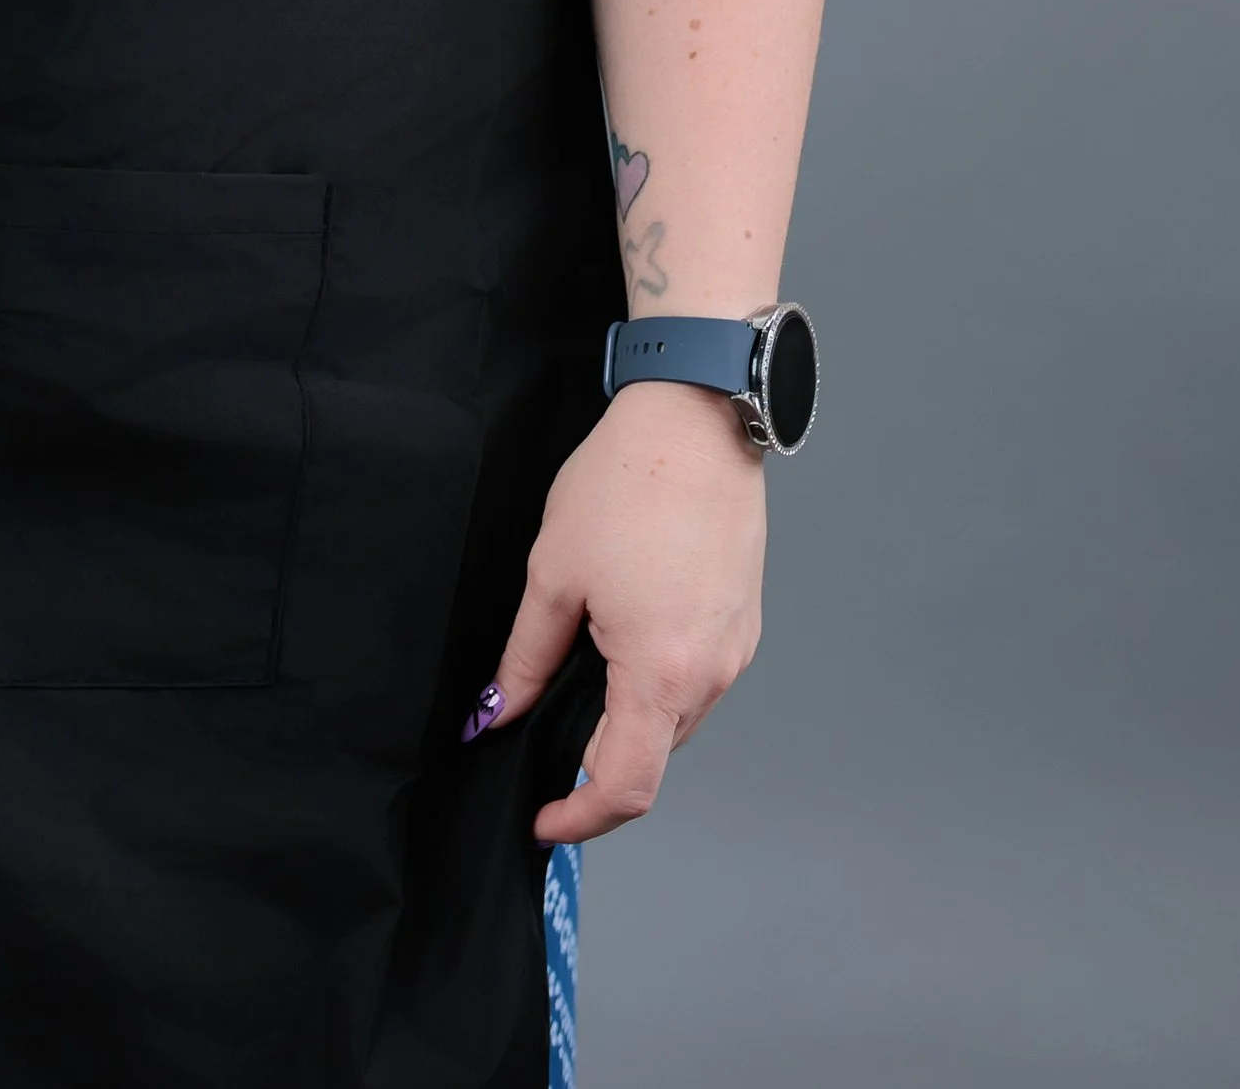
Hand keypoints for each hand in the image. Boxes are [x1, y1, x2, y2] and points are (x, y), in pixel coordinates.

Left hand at [488, 379, 765, 842]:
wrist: (696, 420)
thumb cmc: (626, 485)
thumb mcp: (554, 573)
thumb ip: (524, 658)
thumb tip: (497, 712)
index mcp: (659, 673)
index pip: (624, 788)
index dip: (578, 819)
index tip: (541, 818)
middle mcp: (709, 675)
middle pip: (650, 758)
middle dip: (594, 764)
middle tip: (541, 735)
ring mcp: (734, 651)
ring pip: (674, 721)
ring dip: (627, 719)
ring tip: (582, 668)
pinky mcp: (742, 625)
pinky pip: (696, 680)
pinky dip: (655, 683)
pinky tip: (624, 636)